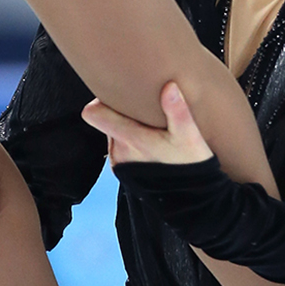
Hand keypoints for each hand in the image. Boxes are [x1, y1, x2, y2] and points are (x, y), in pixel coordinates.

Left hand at [82, 81, 212, 167]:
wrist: (191, 200)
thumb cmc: (190, 164)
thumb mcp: (189, 136)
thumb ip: (177, 110)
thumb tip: (169, 86)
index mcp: (129, 139)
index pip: (93, 114)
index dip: (101, 101)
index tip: (120, 95)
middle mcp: (118, 151)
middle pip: (106, 120)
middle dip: (121, 112)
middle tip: (144, 108)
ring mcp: (119, 163)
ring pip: (113, 133)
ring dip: (127, 127)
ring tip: (150, 126)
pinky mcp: (123, 171)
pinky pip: (119, 147)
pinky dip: (130, 142)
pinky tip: (151, 143)